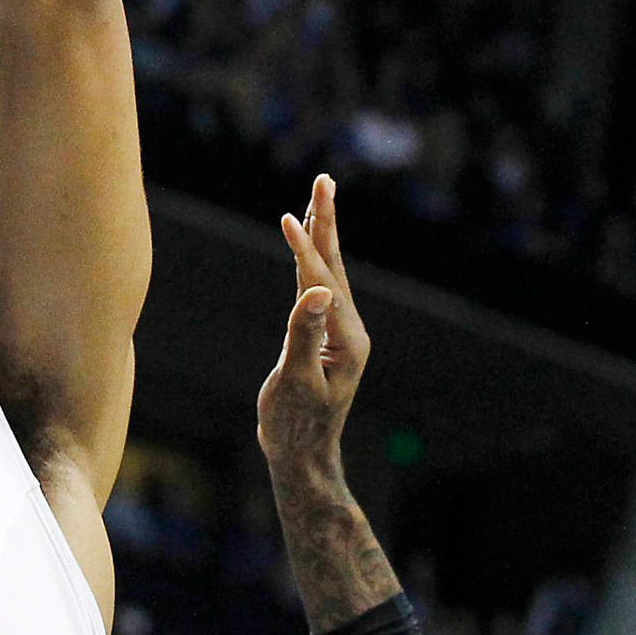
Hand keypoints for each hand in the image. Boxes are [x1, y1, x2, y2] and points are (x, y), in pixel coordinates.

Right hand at [256, 174, 370, 480]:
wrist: (301, 454)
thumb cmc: (295, 424)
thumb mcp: (298, 380)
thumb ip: (305, 333)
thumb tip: (319, 292)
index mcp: (347, 338)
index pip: (322, 282)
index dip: (303, 249)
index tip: (286, 217)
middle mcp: (349, 329)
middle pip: (335, 265)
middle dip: (326, 221)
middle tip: (325, 180)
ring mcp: (338, 331)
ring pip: (327, 272)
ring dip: (320, 234)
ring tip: (317, 199)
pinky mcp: (323, 336)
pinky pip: (316, 287)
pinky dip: (308, 261)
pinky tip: (303, 248)